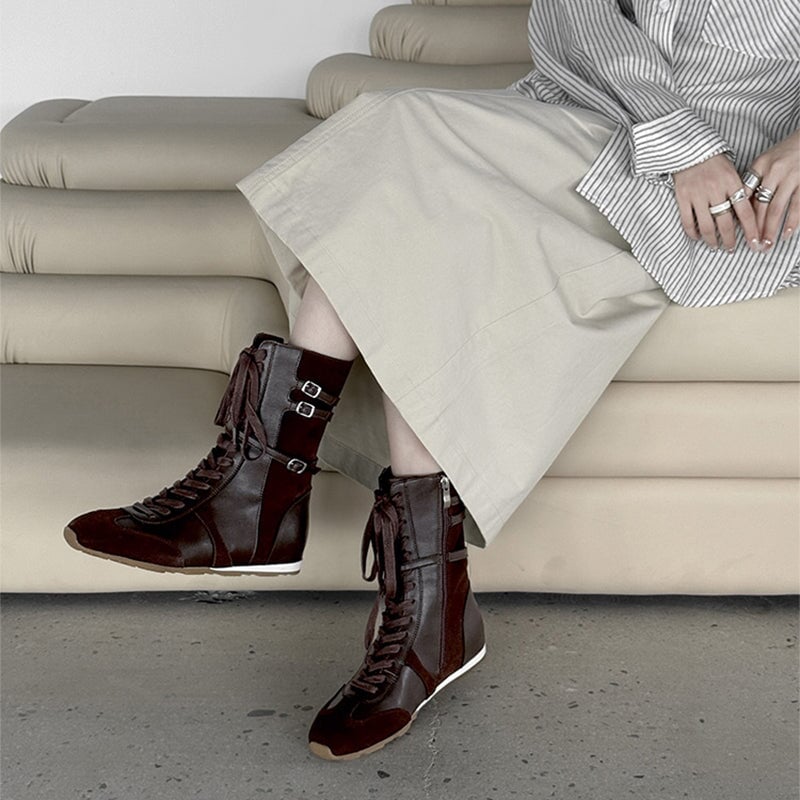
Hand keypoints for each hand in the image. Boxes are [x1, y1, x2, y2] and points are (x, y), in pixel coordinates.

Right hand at [673, 154, 759, 252]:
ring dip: (711, 240)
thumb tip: (740, 217)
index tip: (754, 242)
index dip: (750, 230)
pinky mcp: (682, 198)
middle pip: (725, 223)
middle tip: (730, 248)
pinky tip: (697, 237)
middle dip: (729, 240)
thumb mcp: (731, 172)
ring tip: (714, 246)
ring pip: (706, 226)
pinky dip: (692, 232)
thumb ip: (736, 191)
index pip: (745, 211)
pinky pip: (687, 221)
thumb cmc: (713, 161)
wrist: (689, 149)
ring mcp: (697, 195)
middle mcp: (715, 190)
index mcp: (731, 182)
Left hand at [747, 131, 799, 250]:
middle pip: (759, 205)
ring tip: (766, 245)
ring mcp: (792, 177)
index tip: (734, 232)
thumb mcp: (765, 160)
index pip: (745, 194)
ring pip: (777, 208)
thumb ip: (753, 181)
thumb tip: (739, 208)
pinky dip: (792, 221)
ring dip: (771, 229)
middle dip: (754, 228)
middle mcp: (774, 171)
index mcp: (760, 166)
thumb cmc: (785, 152)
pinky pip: (798, 205)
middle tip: (751, 246)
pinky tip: (786, 234)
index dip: (740, 215)